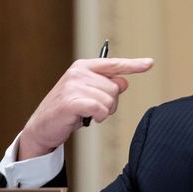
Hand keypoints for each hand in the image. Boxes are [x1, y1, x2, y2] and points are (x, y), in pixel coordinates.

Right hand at [17, 57, 153, 159]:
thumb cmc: (68, 111)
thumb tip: (125, 82)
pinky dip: (99, 116)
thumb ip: (106, 86)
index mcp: (84, 66)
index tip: (150, 63)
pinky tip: (90, 118)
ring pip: (110, 99)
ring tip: (88, 114)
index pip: (114, 64)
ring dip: (104, 112)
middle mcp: (79, 72)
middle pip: (115, 87)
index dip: (134, 65)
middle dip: (111, 103)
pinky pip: (100, 108)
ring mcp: (74, 86)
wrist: (42, 128)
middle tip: (95, 110)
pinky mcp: (71, 101)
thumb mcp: (89, 95)